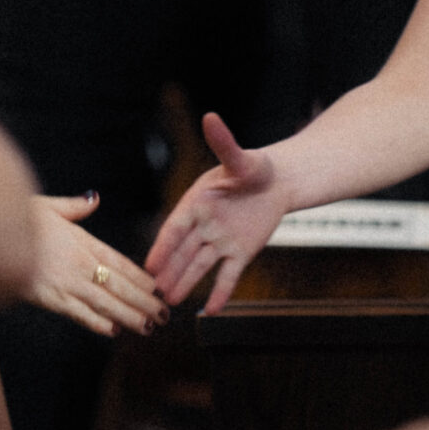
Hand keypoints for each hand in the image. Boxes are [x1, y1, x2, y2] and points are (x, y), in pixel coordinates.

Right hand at [25, 193, 163, 335]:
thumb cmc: (14, 219)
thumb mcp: (46, 205)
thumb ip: (73, 206)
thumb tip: (93, 198)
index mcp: (81, 241)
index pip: (119, 262)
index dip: (140, 277)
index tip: (157, 288)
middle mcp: (79, 262)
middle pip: (119, 285)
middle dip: (144, 302)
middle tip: (164, 314)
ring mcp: (65, 282)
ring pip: (105, 302)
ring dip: (129, 316)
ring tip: (149, 327)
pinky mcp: (48, 298)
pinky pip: (78, 313)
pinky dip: (97, 323)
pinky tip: (113, 330)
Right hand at [146, 115, 287, 311]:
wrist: (281, 182)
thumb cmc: (255, 166)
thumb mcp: (239, 158)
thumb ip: (223, 143)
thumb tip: (211, 118)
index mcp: (196, 203)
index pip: (174, 228)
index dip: (162, 247)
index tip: (147, 265)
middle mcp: (204, 225)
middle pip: (183, 253)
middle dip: (169, 272)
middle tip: (153, 293)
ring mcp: (221, 242)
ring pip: (200, 267)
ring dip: (186, 283)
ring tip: (171, 302)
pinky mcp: (240, 253)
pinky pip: (228, 276)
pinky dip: (220, 293)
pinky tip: (210, 311)